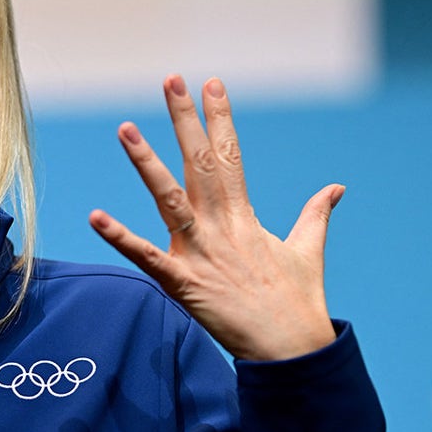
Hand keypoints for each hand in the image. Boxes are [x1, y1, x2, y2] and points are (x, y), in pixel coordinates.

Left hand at [88, 75, 338, 361]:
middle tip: (171, 80)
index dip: (219, 118)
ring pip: (169, 198)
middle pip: (199, 163)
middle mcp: (221, 226)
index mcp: (245, 216)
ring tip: (125, 129)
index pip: (230, 155)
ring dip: (147, 163)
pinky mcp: (183, 283)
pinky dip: (120, 238)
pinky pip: (146, 257)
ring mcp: (200, 252)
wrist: (292, 352)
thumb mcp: (308, 251)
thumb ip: (316, 216)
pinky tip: (96, 216)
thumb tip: (336, 189)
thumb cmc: (299, 302)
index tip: (210, 83)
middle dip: (185, 121)